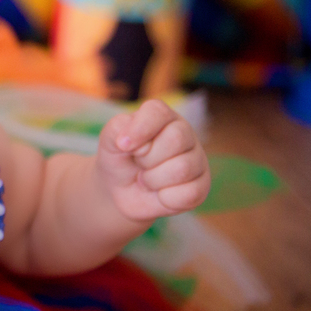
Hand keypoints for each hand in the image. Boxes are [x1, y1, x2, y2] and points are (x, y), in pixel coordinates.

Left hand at [96, 99, 210, 221]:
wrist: (120, 190)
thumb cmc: (119, 158)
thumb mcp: (110, 140)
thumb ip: (117, 128)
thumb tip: (128, 140)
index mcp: (163, 116)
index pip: (159, 112)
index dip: (140, 129)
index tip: (122, 145)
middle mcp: (185, 134)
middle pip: (176, 139)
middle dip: (147, 158)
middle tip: (139, 163)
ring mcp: (197, 160)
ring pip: (182, 168)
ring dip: (153, 179)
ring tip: (146, 178)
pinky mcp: (201, 187)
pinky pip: (189, 193)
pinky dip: (166, 198)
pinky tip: (160, 193)